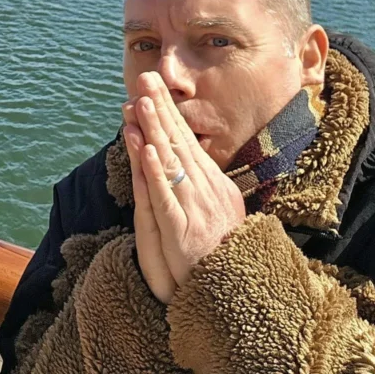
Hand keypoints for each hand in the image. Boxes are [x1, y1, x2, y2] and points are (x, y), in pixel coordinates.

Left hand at [128, 72, 244, 297]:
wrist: (233, 295)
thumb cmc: (219, 255)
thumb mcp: (212, 214)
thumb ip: (197, 188)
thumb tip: (181, 160)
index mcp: (212, 184)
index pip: (186, 141)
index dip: (167, 114)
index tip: (152, 89)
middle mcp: (205, 190)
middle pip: (178, 142)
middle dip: (160, 109)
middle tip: (145, 78)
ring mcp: (194, 208)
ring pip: (170, 162)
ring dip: (155, 130)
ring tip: (141, 103)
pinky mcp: (181, 229)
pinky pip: (166, 195)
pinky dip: (156, 171)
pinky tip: (147, 149)